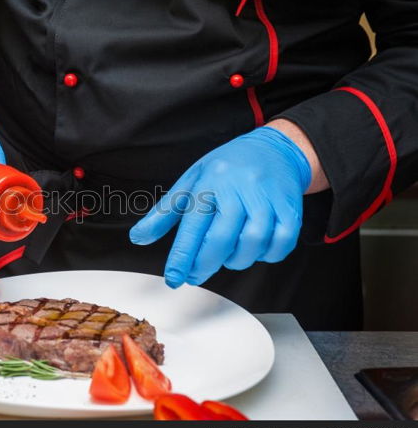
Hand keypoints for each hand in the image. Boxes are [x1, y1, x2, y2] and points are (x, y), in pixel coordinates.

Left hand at [129, 126, 311, 286]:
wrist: (274, 148)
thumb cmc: (227, 167)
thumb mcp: (190, 181)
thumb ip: (164, 213)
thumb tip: (138, 238)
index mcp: (210, 183)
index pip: (192, 226)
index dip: (182, 257)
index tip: (173, 278)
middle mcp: (239, 189)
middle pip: (222, 239)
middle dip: (205, 265)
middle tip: (194, 274)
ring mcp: (267, 199)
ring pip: (252, 245)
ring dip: (236, 260)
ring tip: (225, 256)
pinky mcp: (290, 208)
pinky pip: (280, 243)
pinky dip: (266, 254)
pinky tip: (254, 249)